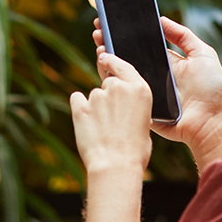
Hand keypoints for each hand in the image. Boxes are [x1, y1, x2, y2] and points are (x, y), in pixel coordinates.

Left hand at [69, 53, 154, 177]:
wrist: (115, 165)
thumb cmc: (135, 149)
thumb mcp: (144, 122)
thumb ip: (133, 106)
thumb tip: (122, 106)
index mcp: (139, 89)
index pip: (123, 64)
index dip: (113, 60)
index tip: (104, 56)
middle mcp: (117, 87)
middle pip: (108, 83)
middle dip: (108, 97)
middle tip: (113, 119)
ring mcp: (96, 95)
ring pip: (94, 96)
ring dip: (96, 108)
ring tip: (103, 130)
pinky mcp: (79, 106)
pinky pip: (77, 100)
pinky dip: (80, 108)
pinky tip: (88, 125)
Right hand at [89, 16, 221, 168]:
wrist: (209, 122)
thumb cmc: (211, 90)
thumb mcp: (203, 55)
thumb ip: (184, 36)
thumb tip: (161, 19)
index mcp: (165, 62)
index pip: (141, 44)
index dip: (127, 32)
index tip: (113, 19)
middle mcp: (151, 74)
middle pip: (126, 55)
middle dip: (111, 40)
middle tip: (100, 28)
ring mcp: (143, 89)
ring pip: (119, 71)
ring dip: (106, 56)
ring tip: (100, 42)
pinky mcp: (137, 103)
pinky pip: (120, 89)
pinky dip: (109, 77)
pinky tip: (104, 62)